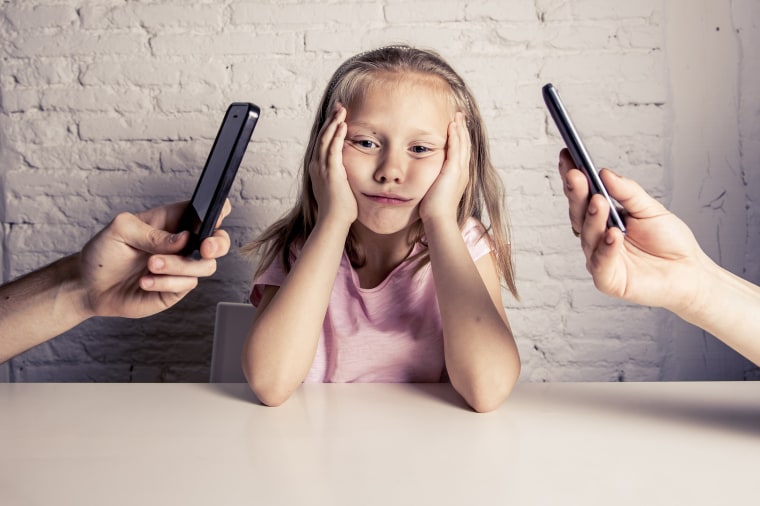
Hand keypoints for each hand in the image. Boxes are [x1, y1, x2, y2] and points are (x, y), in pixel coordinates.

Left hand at [78, 200, 231, 317]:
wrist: (90, 286)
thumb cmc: (104, 252)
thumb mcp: (121, 229)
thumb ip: (154, 233)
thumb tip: (183, 239)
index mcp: (173, 222)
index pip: (204, 212)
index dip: (218, 210)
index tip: (218, 214)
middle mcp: (182, 244)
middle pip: (218, 241)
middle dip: (218, 244)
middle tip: (204, 248)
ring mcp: (181, 268)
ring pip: (204, 266)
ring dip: (178, 266)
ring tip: (151, 265)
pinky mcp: (175, 289)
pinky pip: (185, 285)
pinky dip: (165, 283)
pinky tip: (145, 282)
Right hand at [308, 104, 356, 227]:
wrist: (334, 221)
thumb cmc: (339, 208)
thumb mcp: (339, 186)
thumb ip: (341, 175)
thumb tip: (348, 170)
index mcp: (318, 168)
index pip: (323, 142)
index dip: (329, 128)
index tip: (337, 116)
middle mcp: (317, 166)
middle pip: (322, 137)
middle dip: (331, 120)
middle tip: (339, 106)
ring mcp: (322, 169)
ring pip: (326, 140)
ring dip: (334, 123)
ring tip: (341, 110)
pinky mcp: (331, 173)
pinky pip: (333, 150)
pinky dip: (337, 136)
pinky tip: (342, 125)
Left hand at [419, 112, 469, 223]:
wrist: (439, 218)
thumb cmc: (434, 209)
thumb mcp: (435, 191)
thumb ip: (434, 182)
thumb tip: (427, 180)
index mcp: (459, 176)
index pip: (461, 152)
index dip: (460, 139)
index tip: (456, 127)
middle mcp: (463, 171)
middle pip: (465, 145)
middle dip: (463, 130)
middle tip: (460, 116)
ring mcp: (460, 170)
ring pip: (463, 144)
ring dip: (460, 129)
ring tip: (457, 116)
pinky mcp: (454, 170)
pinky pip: (456, 149)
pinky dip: (455, 136)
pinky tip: (452, 126)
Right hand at [558, 149, 706, 312]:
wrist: (691, 273)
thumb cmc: (670, 242)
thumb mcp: (650, 209)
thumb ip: (627, 192)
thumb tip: (604, 173)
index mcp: (603, 219)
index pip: (583, 196)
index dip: (573, 178)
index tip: (567, 156)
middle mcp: (596, 238)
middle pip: (579, 215)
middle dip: (576, 194)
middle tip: (575, 175)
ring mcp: (599, 259)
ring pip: (588, 237)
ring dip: (592, 218)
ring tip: (599, 202)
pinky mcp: (607, 280)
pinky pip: (600, 263)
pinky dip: (605, 248)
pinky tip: (612, 234)